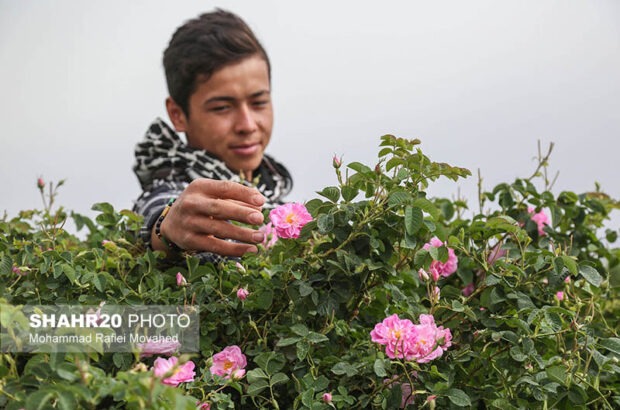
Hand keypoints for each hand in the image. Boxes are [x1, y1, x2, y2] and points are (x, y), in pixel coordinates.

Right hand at [151, 179, 265, 255]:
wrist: (170, 223)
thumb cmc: (200, 206)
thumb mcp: (212, 196)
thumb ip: (235, 199)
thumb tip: (260, 208)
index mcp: (199, 187)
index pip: (224, 188)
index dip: (244, 194)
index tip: (262, 201)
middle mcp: (191, 203)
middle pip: (219, 208)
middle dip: (241, 214)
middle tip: (260, 219)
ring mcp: (189, 223)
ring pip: (218, 229)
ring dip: (241, 234)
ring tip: (260, 237)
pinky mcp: (189, 241)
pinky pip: (215, 246)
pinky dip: (234, 249)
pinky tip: (250, 249)